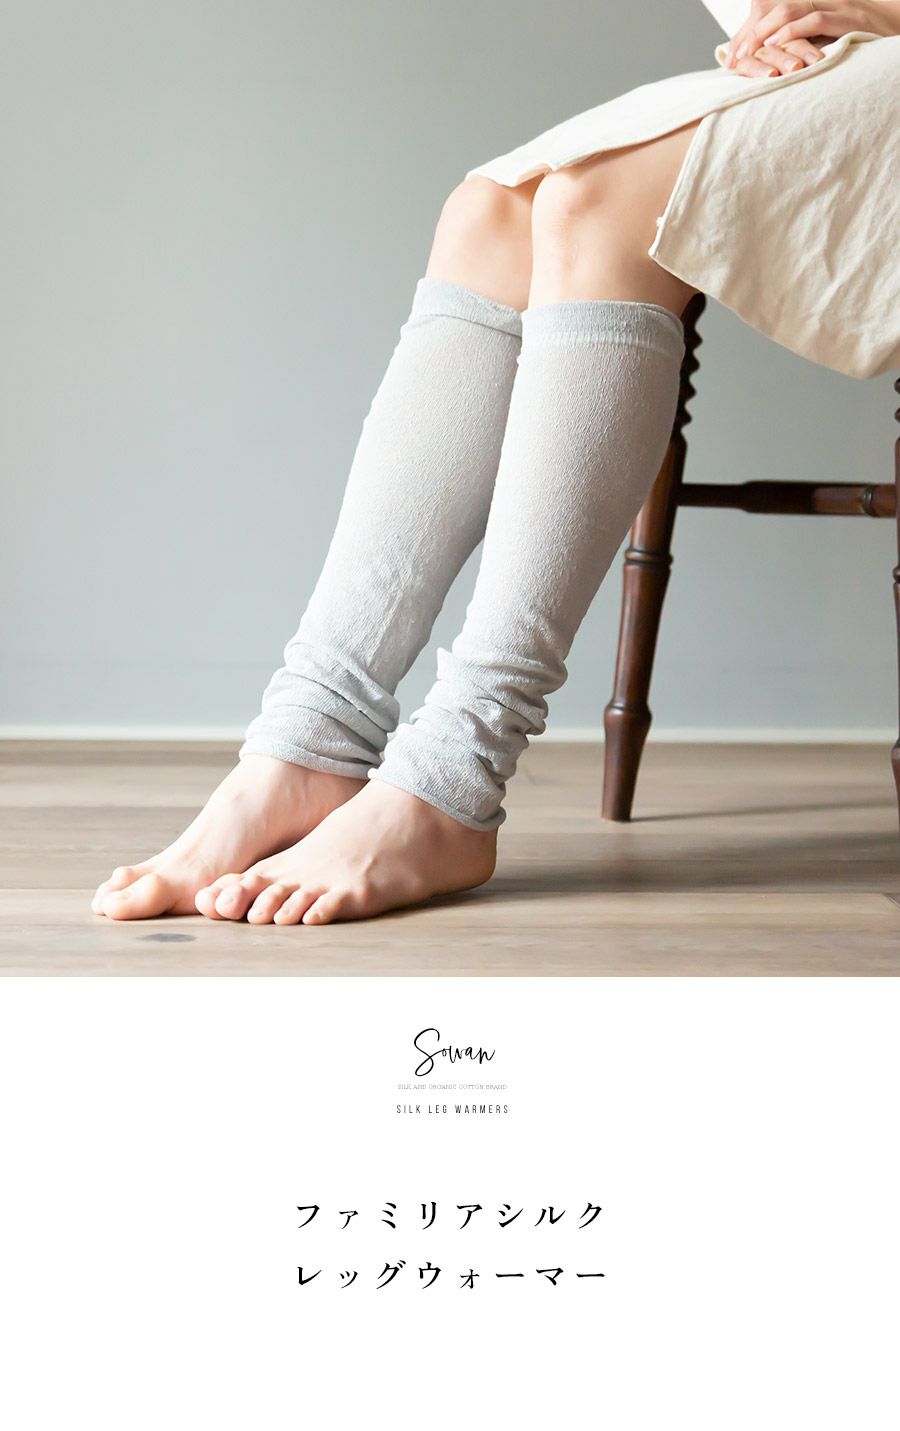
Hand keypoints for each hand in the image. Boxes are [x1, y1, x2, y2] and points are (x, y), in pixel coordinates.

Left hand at [725, 1, 899, 66]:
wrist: (899, 33)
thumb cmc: (863, 47)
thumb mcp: (828, 46)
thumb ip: (804, 50)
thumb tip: (777, 69)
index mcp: (815, 7)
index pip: (776, 13)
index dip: (752, 32)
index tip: (732, 55)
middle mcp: (823, 2)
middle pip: (777, 8)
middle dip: (752, 32)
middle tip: (734, 57)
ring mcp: (836, 7)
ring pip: (791, 10)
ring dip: (765, 31)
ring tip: (747, 51)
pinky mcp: (848, 18)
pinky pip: (815, 19)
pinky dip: (792, 32)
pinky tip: (775, 44)